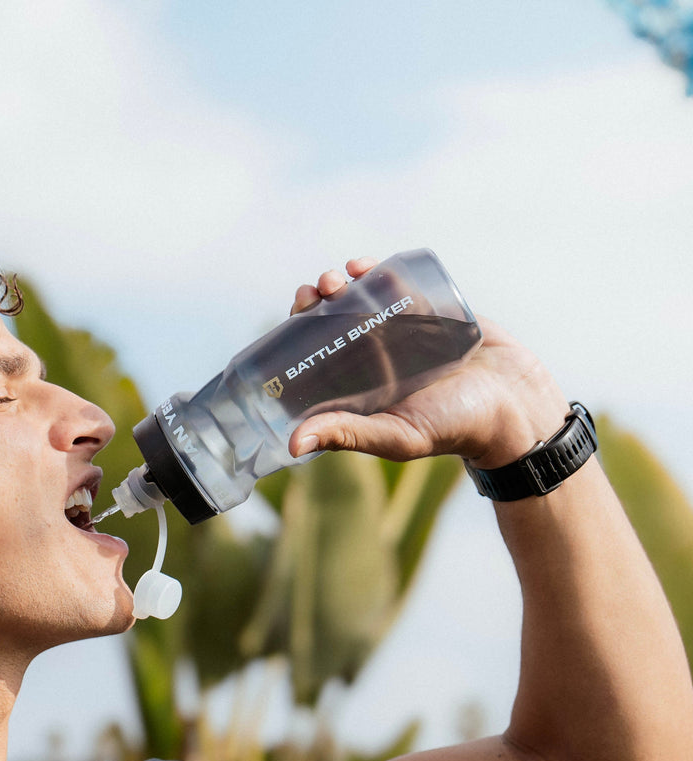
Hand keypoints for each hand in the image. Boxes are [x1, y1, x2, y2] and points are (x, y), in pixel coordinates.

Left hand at [287, 259, 569, 469]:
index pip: (319, 351)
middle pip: (336, 319)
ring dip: (348, 281)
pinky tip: (368, 266)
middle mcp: (378, 357)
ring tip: (344, 274)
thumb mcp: (397, 436)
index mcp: (360, 385)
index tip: (299, 306)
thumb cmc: (456, 429)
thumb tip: (292, 445)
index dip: (302, 327)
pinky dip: (383, 273)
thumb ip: (349, 435)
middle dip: (323, 298)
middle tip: (323, 287)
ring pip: (365, 299)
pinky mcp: (435, 313)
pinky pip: (402, 287)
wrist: (518, 405)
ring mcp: (405, 333)